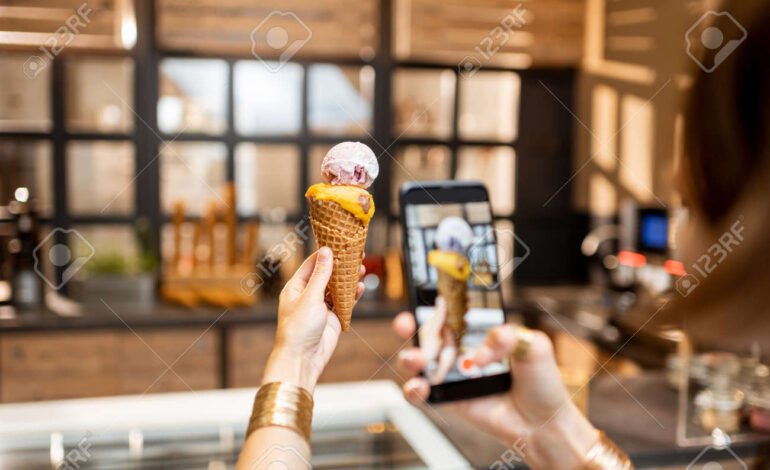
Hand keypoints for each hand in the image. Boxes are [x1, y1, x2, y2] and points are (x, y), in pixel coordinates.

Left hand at [262, 247, 364, 390]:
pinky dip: (352, 295)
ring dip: (349, 279)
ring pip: (338, 287)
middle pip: (327, 274)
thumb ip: (321, 274)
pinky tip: (360, 287)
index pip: (312, 264)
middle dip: (342, 265)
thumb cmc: (299, 328)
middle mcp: (308, 295)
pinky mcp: (332, 317)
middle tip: (357, 254)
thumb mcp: (310, 297)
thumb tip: (326, 252)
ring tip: (361, 268)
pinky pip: (345, 302)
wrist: (303, 358)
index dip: (327, 253)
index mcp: (296, 287)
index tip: (340, 242)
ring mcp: (321, 306)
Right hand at [393, 314, 598, 469]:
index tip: (426, 299)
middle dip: (408, 324)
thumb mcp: (534, 347)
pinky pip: (421, 393)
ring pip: (416, 361)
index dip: (434, 303)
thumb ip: (508, 337)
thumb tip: (478, 352)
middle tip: (407, 323)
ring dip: (408, 357)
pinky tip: (420, 386)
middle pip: (425, 332)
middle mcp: (461, 349)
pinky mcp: (448, 398)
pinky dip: (413, 389)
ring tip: (418, 359)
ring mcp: (451, 374)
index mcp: (478, 331)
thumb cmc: (541, 382)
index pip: (451, 311)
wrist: (543, 422)